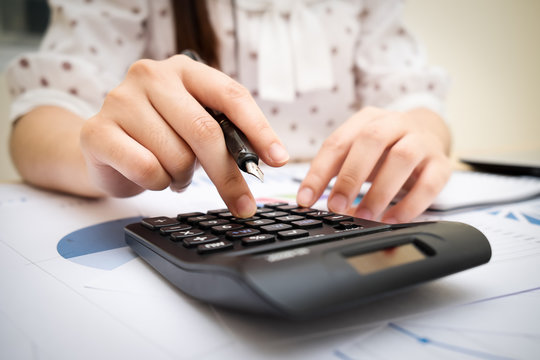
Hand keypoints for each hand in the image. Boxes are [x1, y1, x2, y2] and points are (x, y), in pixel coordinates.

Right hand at [80, 55, 288, 216]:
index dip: (259, 130)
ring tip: (173, 171)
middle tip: (243, 204)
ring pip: (177, 156)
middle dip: (228, 175)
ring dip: (183, 177)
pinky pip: (147, 169)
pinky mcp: (98, 130)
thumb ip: (227, 136)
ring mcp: (121, 100)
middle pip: (206, 131)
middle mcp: (151, 76)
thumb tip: (267, 161)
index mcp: (184, 70)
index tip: (279, 160)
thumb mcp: (196, 128)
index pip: (231, 96)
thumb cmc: (160, 136)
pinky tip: (151, 175)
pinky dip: (157, 183)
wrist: (105, 147)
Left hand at [296, 107, 450, 222]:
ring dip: (380, 190)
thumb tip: (314, 202)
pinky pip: (430, 182)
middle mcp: (395, 123)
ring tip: (364, 216)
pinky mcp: (441, 163)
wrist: (429, 133)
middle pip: (371, 140)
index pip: (337, 142)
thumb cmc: (384, 149)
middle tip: (335, 205)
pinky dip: (410, 204)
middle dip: (350, 175)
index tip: (305, 199)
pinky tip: (392, 220)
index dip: (318, 172)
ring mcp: (421, 141)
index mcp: (367, 119)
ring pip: (403, 157)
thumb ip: (337, 173)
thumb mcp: (358, 153)